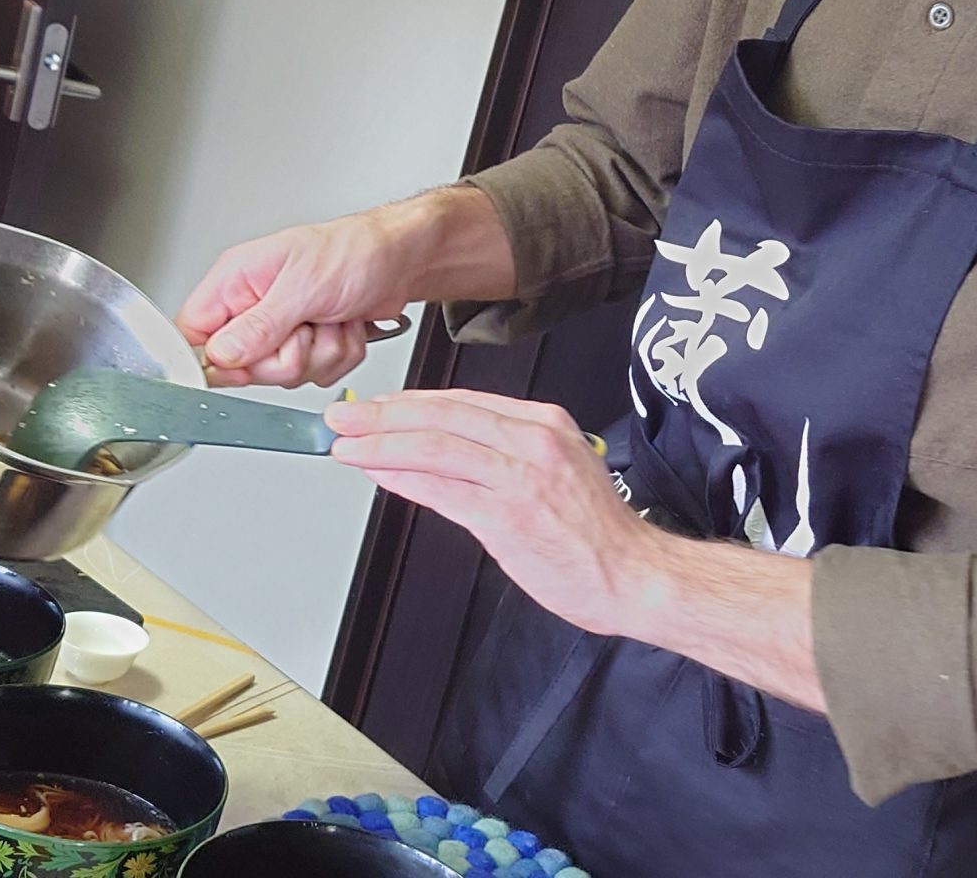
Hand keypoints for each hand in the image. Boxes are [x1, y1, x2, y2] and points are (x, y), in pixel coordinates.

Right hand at [178, 188, 514, 387]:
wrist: (401, 260)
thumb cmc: (353, 251)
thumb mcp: (302, 287)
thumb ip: (258, 326)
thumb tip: (220, 355)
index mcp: (236, 282)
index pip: (195, 335)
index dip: (217, 359)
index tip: (248, 359)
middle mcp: (254, 307)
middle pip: (244, 367)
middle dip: (289, 356)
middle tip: (307, 326)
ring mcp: (284, 330)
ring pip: (286, 375)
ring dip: (321, 352)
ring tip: (331, 317)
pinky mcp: (311, 345)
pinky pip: (317, 374)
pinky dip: (339, 355)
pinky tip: (344, 326)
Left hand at [325, 389, 665, 634]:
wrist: (634, 574)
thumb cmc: (597, 534)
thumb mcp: (557, 471)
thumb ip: (504, 457)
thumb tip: (439, 454)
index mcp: (545, 424)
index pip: (463, 402)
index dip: (411, 403)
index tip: (377, 407)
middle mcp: (534, 440)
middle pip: (442, 415)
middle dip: (383, 414)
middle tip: (342, 416)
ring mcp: (522, 475)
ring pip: (436, 445)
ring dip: (381, 443)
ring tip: (345, 444)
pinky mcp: (509, 515)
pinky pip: (443, 489)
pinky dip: (402, 478)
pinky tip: (377, 475)